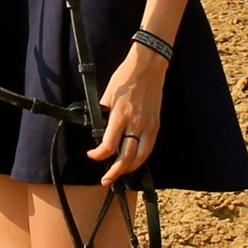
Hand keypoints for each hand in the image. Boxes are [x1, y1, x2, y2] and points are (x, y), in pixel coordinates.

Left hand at [87, 44, 167, 185]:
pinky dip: (141, 158)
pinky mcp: (156, 124)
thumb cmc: (125, 77)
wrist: (148, 66)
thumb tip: (98, 130)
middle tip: (106, 181)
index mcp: (120, 114)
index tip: (91, 155)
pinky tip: (134, 161)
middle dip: (115, 173)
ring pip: (140, 157)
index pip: (109, 145)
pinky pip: (149, 147)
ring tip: (119, 175)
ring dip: (129, 169)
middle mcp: (135, 123)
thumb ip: (103, 114)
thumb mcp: (108, 94)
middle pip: (126, 157)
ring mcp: (148, 125)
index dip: (98, 156)